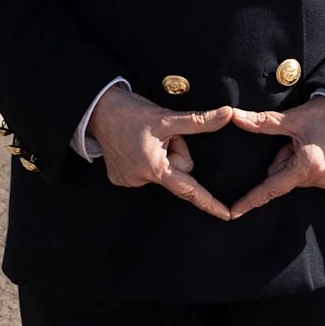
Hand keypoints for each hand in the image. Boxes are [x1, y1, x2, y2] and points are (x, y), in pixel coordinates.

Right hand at [85, 88, 239, 219]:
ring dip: (160, 155)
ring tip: (145, 139)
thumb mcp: (166, 117)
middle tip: (161, 134)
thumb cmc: (131, 112)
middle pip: (178, 171)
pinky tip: (134, 146)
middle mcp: (140, 179)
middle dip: (176, 152)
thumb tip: (227, 114)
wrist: (97, 110)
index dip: (210, 203)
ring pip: (163, 171)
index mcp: (155, 168)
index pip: (189, 189)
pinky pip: (147, 172)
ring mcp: (128, 181)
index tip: (226, 216)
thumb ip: (199, 121)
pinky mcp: (119, 178)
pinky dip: (146, 159)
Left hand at [215, 97, 324, 218]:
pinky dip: (305, 165)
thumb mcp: (292, 118)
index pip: (271, 188)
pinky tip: (316, 149)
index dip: (250, 200)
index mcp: (307, 166)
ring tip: (309, 143)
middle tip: (295, 140)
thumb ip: (262, 122)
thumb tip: (235, 117)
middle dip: (282, 160)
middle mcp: (319, 179)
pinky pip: (307, 177)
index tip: (234, 213)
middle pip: (282, 177)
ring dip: (294, 162)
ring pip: (293, 177)